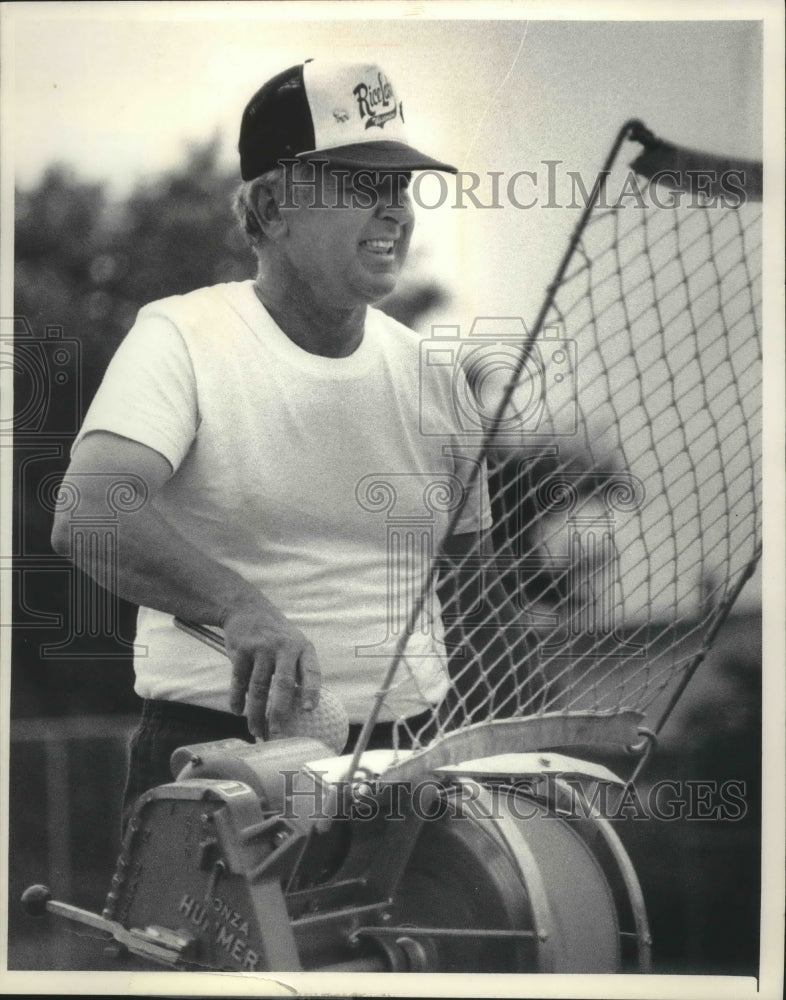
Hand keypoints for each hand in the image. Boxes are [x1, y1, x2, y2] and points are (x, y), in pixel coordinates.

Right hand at [222, 599, 320, 737]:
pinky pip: (239, 681)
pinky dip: (237, 699)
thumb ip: (299, 671)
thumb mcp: (294, 644)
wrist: (246, 609)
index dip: (311, 691)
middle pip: (283, 684)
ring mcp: (261, 648)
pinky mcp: (241, 650)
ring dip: (256, 713)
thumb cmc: (275, 636)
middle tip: (278, 733)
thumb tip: (306, 711)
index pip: (311, 671)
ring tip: (257, 731)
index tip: (309, 710)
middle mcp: (284, 647)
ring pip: (258, 687)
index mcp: (302, 648)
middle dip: (280, 711)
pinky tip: (238, 711)